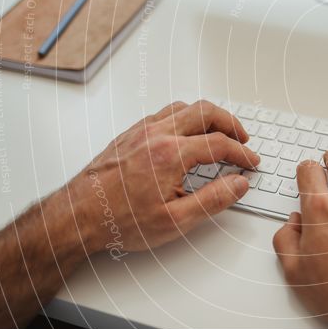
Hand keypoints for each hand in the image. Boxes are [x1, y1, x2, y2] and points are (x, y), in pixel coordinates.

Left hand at [68, 101, 259, 254]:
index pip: (219, 144)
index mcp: (170, 154)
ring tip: (220, 133)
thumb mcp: (174, 221)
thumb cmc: (119, 221)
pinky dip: (185, 117)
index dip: (242, 153)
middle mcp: (157, 134)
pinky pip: (165, 113)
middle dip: (231, 123)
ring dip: (208, 117)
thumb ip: (213, 200)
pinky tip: (188, 134)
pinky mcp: (130, 133)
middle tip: (243, 139)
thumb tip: (238, 184)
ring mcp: (141, 130)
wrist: (76, 216)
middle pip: (206, 112)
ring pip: (185, 107)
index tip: (251, 163)